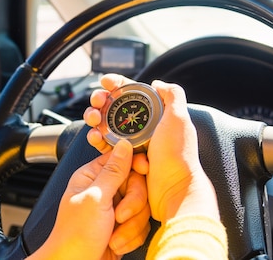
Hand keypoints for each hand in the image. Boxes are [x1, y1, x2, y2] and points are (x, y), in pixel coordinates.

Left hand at [30, 140, 150, 259]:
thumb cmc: (74, 236)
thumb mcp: (95, 198)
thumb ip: (113, 171)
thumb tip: (124, 144)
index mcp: (93, 176)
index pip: (123, 159)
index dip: (136, 166)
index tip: (143, 171)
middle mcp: (105, 190)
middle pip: (138, 184)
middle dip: (133, 204)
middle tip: (119, 215)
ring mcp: (115, 209)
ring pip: (142, 207)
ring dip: (131, 226)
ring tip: (113, 235)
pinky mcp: (124, 227)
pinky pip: (142, 225)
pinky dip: (132, 238)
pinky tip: (116, 243)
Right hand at [84, 74, 219, 223]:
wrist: (173, 190)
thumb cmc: (177, 155)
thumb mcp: (179, 118)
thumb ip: (172, 94)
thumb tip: (157, 83)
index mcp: (156, 115)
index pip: (133, 94)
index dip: (117, 85)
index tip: (105, 82)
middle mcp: (145, 128)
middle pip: (115, 108)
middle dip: (101, 104)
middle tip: (95, 106)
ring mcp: (134, 144)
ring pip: (107, 126)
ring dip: (96, 121)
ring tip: (93, 123)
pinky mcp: (124, 160)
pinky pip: (106, 146)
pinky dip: (98, 140)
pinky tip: (95, 138)